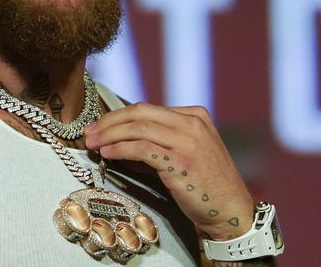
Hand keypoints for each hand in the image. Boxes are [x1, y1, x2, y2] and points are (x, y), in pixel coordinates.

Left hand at [84, 103, 253, 240]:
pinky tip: (108, 153)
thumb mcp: (185, 153)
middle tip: (88, 132)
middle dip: (109, 121)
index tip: (98, 126)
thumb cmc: (206, 185)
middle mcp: (192, 122)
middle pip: (140, 112)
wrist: (232, 211)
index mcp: (194, 115)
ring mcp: (188, 140)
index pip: (147, 108)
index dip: (118, 116)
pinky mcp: (181, 161)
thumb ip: (158, 142)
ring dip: (110, 134)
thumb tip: (117, 141)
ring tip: (93, 143)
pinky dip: (121, 148)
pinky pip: (143, 148)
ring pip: (139, 127)